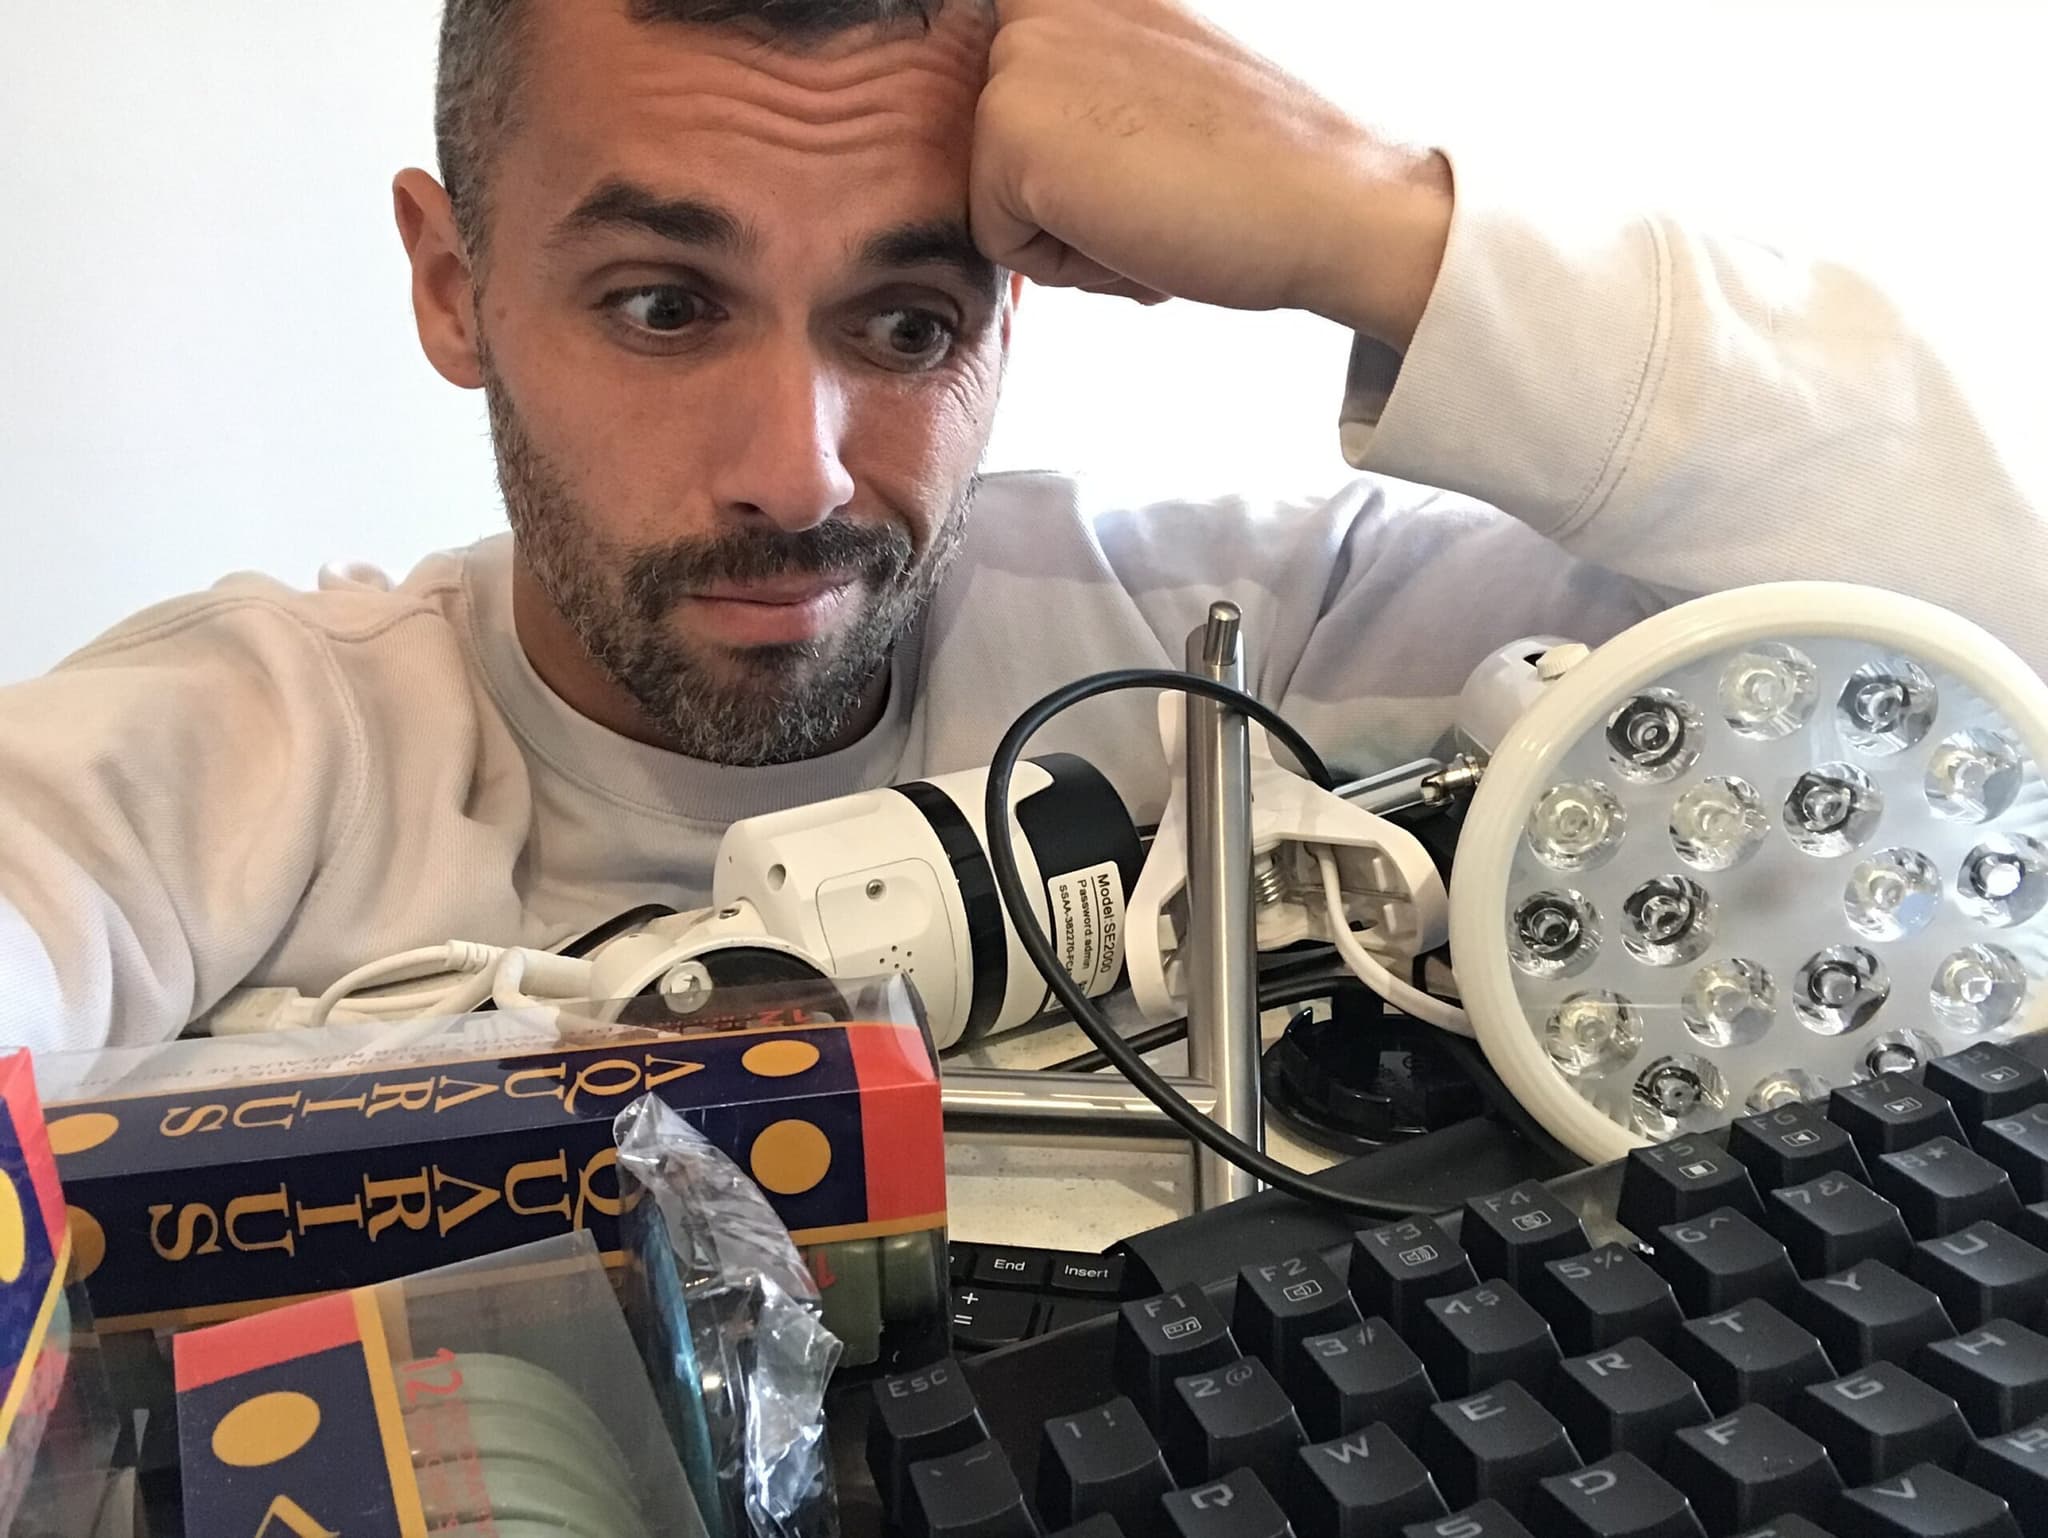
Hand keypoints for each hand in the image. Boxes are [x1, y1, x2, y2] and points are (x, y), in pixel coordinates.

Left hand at [970, 0, 1453, 346]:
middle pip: (1001, 156)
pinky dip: (1069, 266)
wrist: (1332, 204)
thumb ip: (1090, 88)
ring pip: (998, 199)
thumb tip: (1053, 146)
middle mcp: (1045, 3)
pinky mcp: (1008, 128)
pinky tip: (1141, 231)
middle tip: (1168, 190)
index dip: (1082, 168)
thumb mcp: (1158, 86)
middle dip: (1072, 202)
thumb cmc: (1264, 168)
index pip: (1017, 111)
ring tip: (1158, 208)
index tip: (1157, 161)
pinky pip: (999, 243)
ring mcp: (1021, 56)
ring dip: (1074, 236)